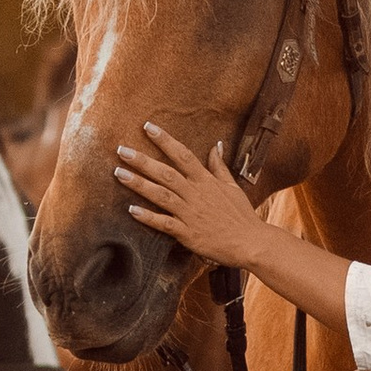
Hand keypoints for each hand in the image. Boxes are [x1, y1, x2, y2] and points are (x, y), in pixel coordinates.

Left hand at [116, 123, 266, 267]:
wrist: (251, 243)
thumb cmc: (242, 215)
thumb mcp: (232, 186)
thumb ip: (219, 166)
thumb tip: (216, 145)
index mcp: (206, 181)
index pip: (183, 155)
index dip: (165, 141)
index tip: (148, 127)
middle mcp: (196, 194)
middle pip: (166, 173)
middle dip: (143, 160)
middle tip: (121, 150)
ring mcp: (191, 214)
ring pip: (161, 195)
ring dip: (139, 184)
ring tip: (119, 173)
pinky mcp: (188, 233)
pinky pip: (165, 223)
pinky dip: (148, 217)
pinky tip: (131, 210)